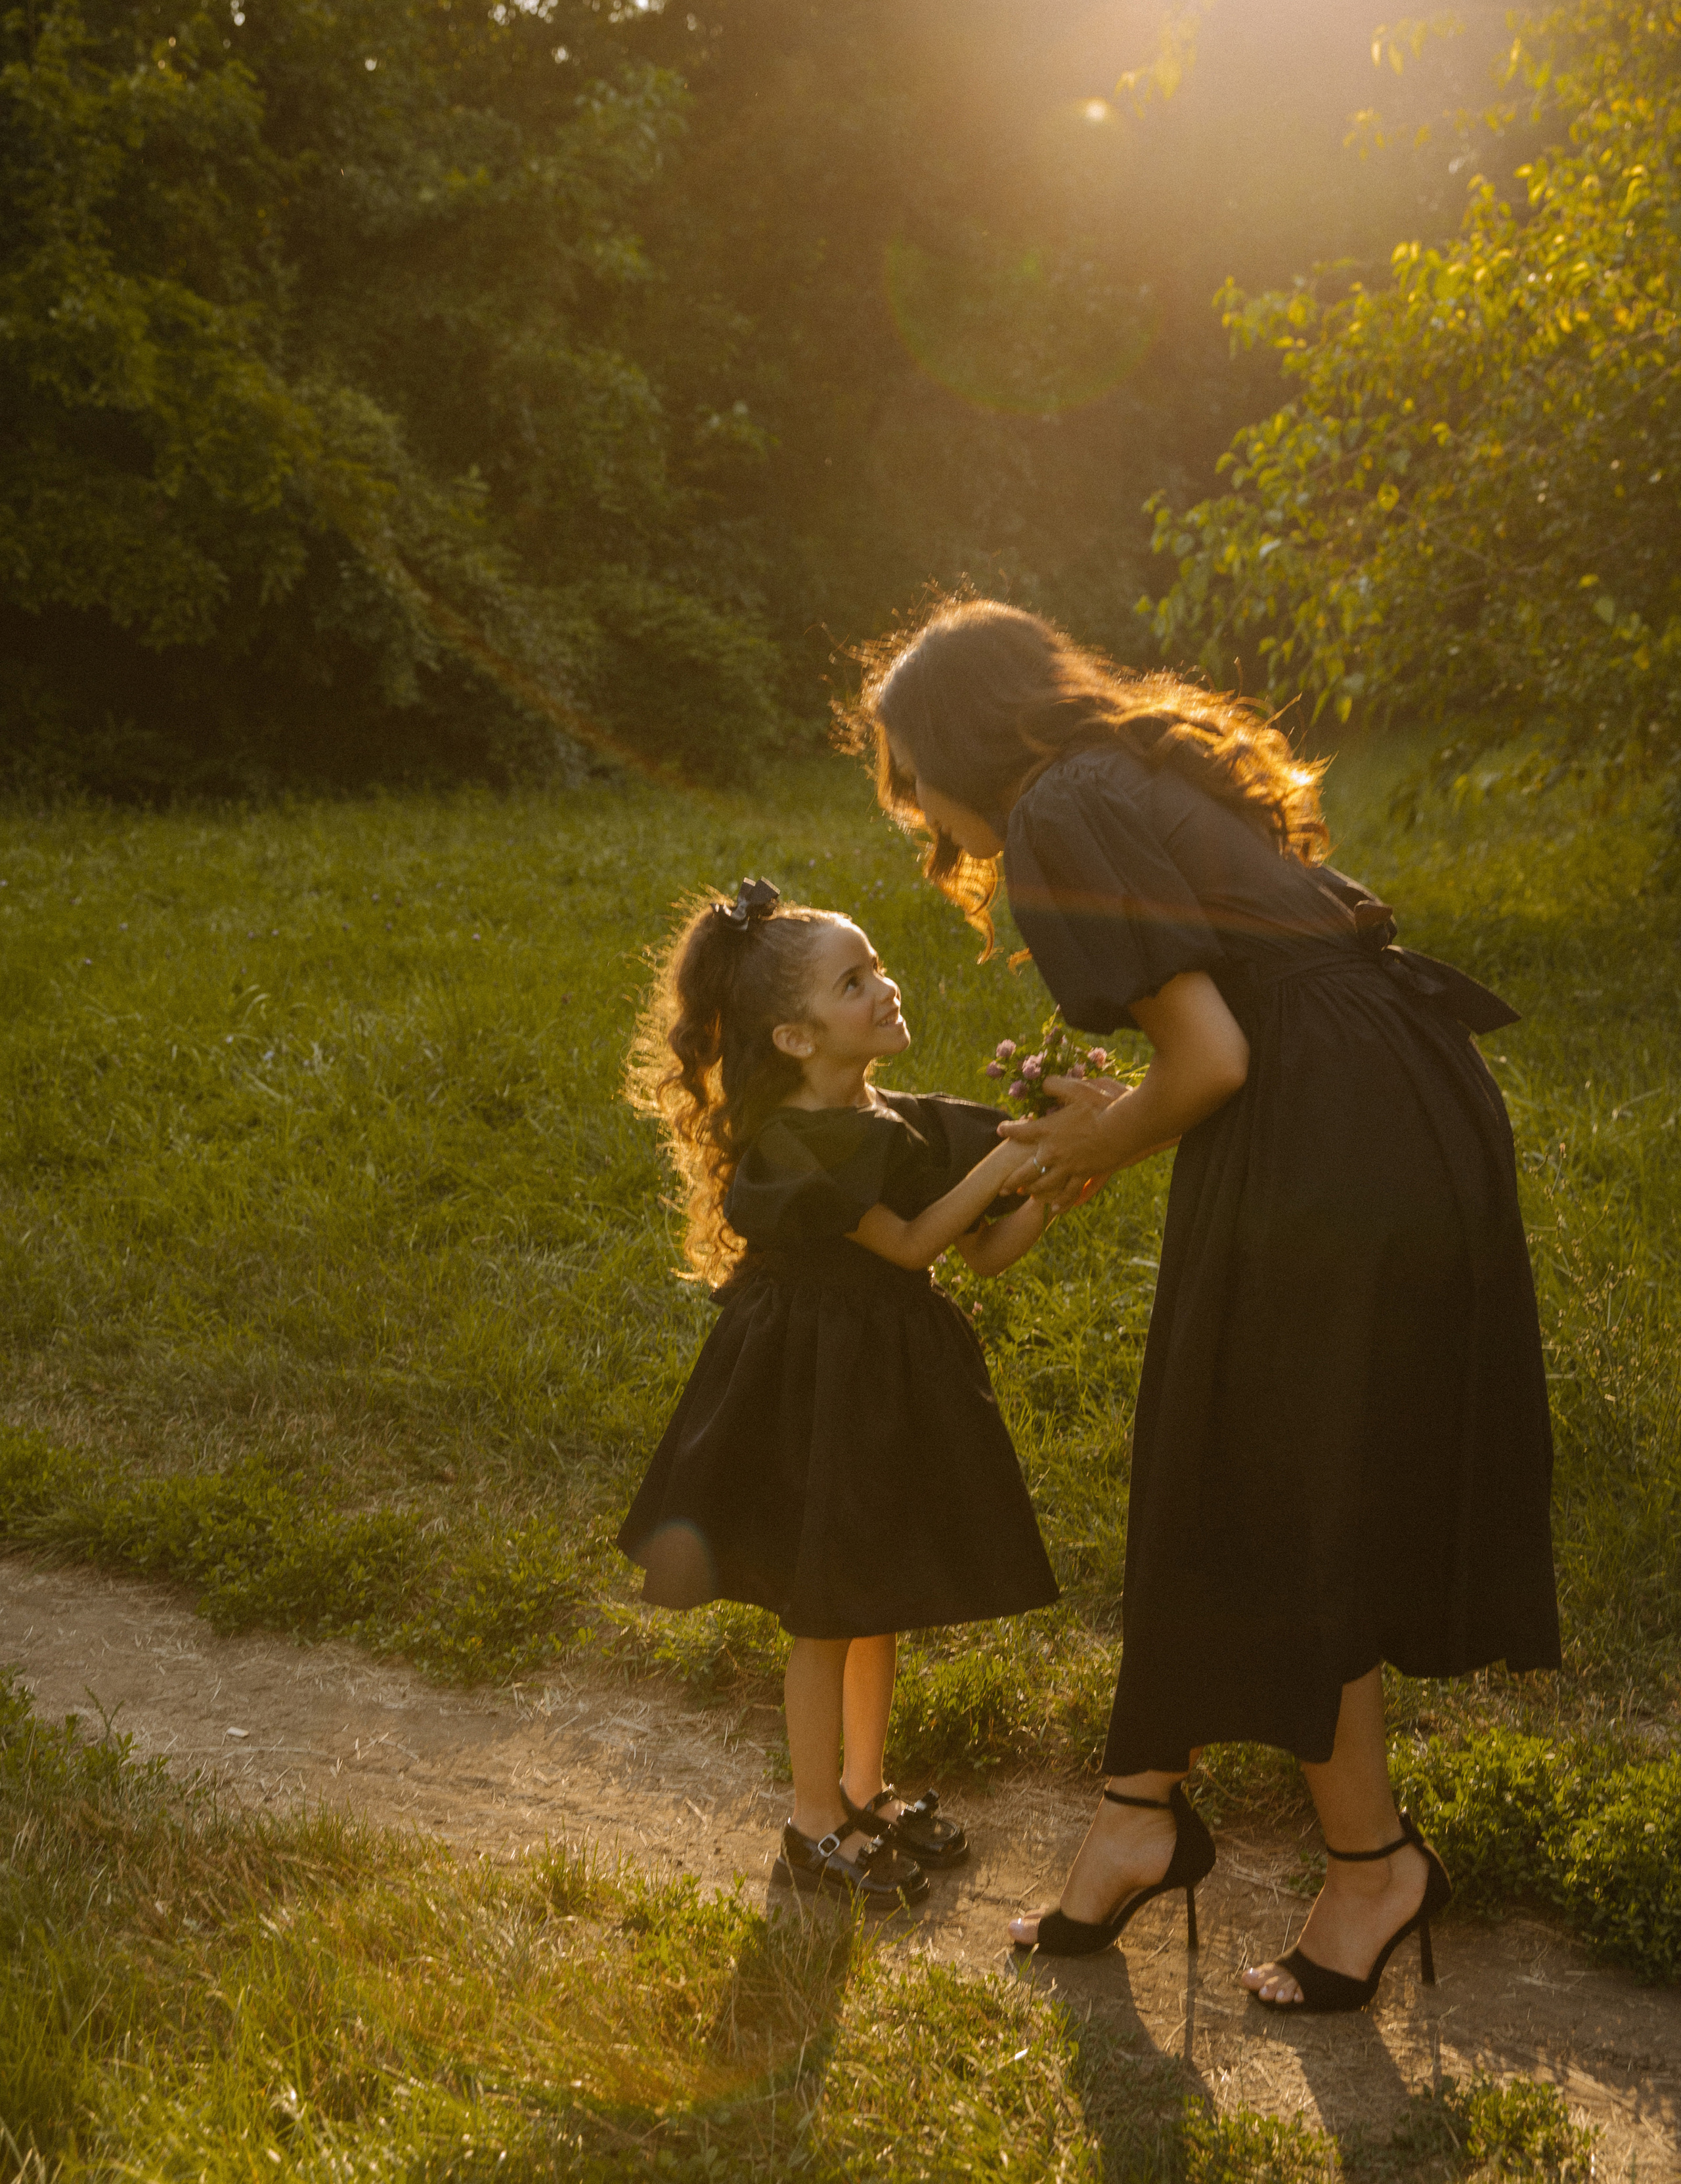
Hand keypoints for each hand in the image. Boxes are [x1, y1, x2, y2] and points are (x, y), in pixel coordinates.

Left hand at [998, 1076, 1127, 1201]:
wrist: (1121, 1128)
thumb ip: (1057, 1085)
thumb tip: (1045, 1082)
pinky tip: (1054, 1208)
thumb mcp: (1077, 1090)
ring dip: (1032, 1191)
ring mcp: (1067, 1166)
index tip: (1001, 1131)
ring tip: (1025, 1195)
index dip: (1009, 1130)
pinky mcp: (1082, 1175)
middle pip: (1025, 1171)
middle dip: (1012, 1180)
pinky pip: (1068, 1193)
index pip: (1021, 1131)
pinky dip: (1060, 1202)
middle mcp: (1052, 1151)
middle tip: (1002, 1188)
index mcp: (1047, 1129)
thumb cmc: (1100, 1107)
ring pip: (1044, 1185)